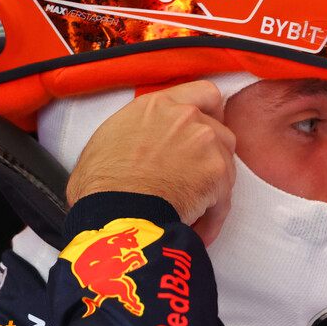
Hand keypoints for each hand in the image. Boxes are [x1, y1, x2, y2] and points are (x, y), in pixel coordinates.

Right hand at [65, 80, 236, 244]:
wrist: (113, 213)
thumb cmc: (99, 185)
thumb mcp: (108, 138)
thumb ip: (137, 130)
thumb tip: (137, 144)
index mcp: (157, 105)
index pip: (202, 94)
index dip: (209, 113)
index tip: (204, 130)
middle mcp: (185, 116)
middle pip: (219, 129)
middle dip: (212, 154)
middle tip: (197, 175)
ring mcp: (205, 142)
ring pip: (227, 162)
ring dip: (215, 184)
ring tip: (195, 210)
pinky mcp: (217, 173)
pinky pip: (224, 198)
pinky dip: (214, 216)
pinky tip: (199, 232)